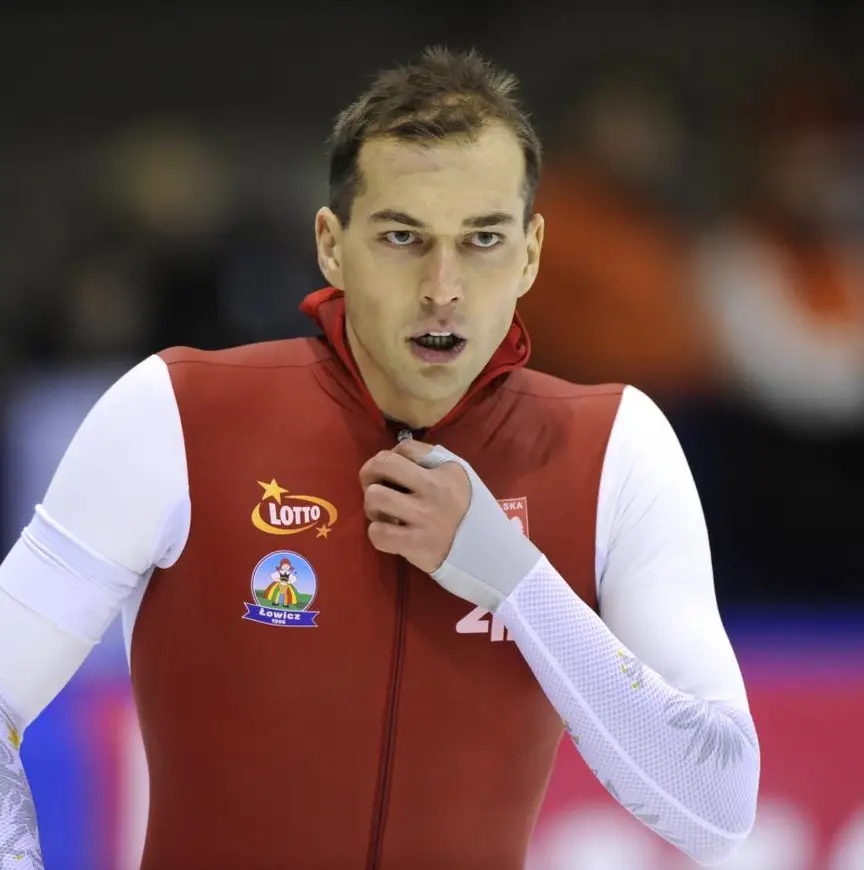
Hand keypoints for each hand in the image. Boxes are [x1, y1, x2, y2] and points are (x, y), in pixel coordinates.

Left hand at [359, 440, 470, 573]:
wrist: (488, 554)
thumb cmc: (468, 514)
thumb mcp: (460, 478)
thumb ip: (432, 461)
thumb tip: (396, 453)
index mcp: (445, 470)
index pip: (404, 447)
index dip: (391, 457)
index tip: (396, 474)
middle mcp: (434, 489)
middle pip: (382, 464)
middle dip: (369, 473)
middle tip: (374, 486)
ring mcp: (424, 517)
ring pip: (375, 497)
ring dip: (372, 506)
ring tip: (384, 514)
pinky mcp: (416, 544)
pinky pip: (377, 533)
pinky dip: (377, 533)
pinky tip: (390, 533)